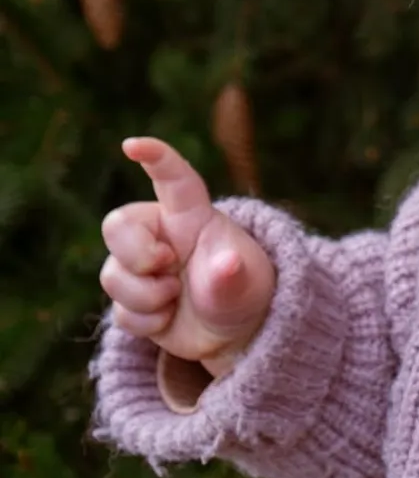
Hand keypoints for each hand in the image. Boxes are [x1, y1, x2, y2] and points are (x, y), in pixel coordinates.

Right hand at [100, 137, 276, 376]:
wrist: (234, 332)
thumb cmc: (246, 292)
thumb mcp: (247, 286)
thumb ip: (232, 277)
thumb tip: (226, 265)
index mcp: (192, 217)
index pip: (174, 179)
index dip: (156, 157)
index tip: (132, 145)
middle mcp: (161, 234)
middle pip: (117, 225)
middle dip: (135, 253)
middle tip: (167, 266)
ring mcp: (142, 266)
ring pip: (112, 274)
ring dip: (144, 296)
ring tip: (176, 299)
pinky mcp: (132, 299)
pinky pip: (119, 311)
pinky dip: (145, 322)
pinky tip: (169, 319)